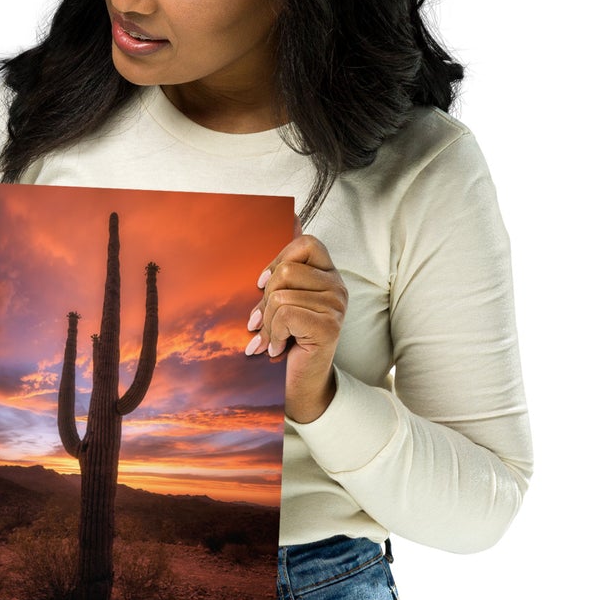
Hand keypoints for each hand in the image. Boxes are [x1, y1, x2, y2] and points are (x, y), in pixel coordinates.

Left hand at [244, 228, 346, 423]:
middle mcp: (338, 287)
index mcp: (328, 275)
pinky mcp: (329, 326)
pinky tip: (277, 348)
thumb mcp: (282, 299)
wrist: (301, 384)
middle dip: (265, 299)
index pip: (306, 243)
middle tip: (262, 322)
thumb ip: (286, 265)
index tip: (263, 285)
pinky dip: (273, 334)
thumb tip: (291, 215)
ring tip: (270, 338)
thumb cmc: (288, 339)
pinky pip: (285, 313)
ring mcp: (337, 306)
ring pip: (281, 294)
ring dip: (267, 322)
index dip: (278, 260)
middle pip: (287, 270)